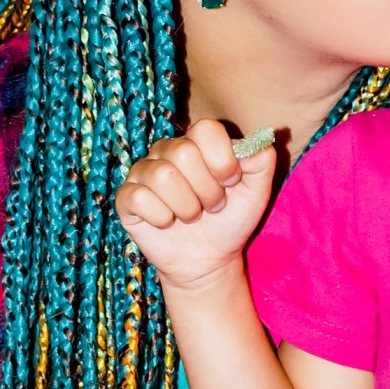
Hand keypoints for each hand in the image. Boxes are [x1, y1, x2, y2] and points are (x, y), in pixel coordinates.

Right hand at [116, 121, 274, 291]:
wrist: (209, 258)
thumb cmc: (230, 220)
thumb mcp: (257, 191)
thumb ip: (262, 160)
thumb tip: (249, 145)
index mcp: (198, 143)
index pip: (206, 129)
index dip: (222, 160)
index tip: (230, 183)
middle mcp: (167, 151)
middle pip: (184, 154)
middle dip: (207, 190)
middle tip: (212, 206)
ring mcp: (144, 173)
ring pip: (162, 176)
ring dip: (187, 206)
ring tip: (192, 216)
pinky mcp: (127, 198)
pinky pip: (139, 198)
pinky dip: (161, 217)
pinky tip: (168, 223)